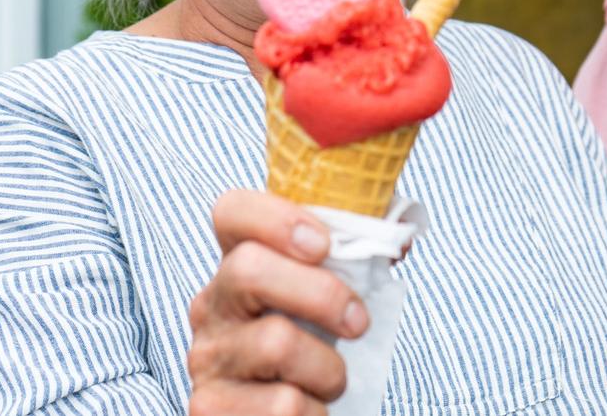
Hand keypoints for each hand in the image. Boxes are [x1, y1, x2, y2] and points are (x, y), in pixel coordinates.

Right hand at [187, 190, 369, 414]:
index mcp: (238, 265)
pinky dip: (315, 413)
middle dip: (321, 294)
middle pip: (249, 269)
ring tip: (331, 381)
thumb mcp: (325, 300)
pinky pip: (282, 405)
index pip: (232, 212)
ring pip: (275, 343)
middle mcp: (213, 305)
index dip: (276, 218)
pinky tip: (311, 411)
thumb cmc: (313, 351)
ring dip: (328, 369)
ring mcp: (207, 356)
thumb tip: (399, 239)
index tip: (324, 244)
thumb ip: (355, 261)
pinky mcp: (210, 408)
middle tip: (357, 322)